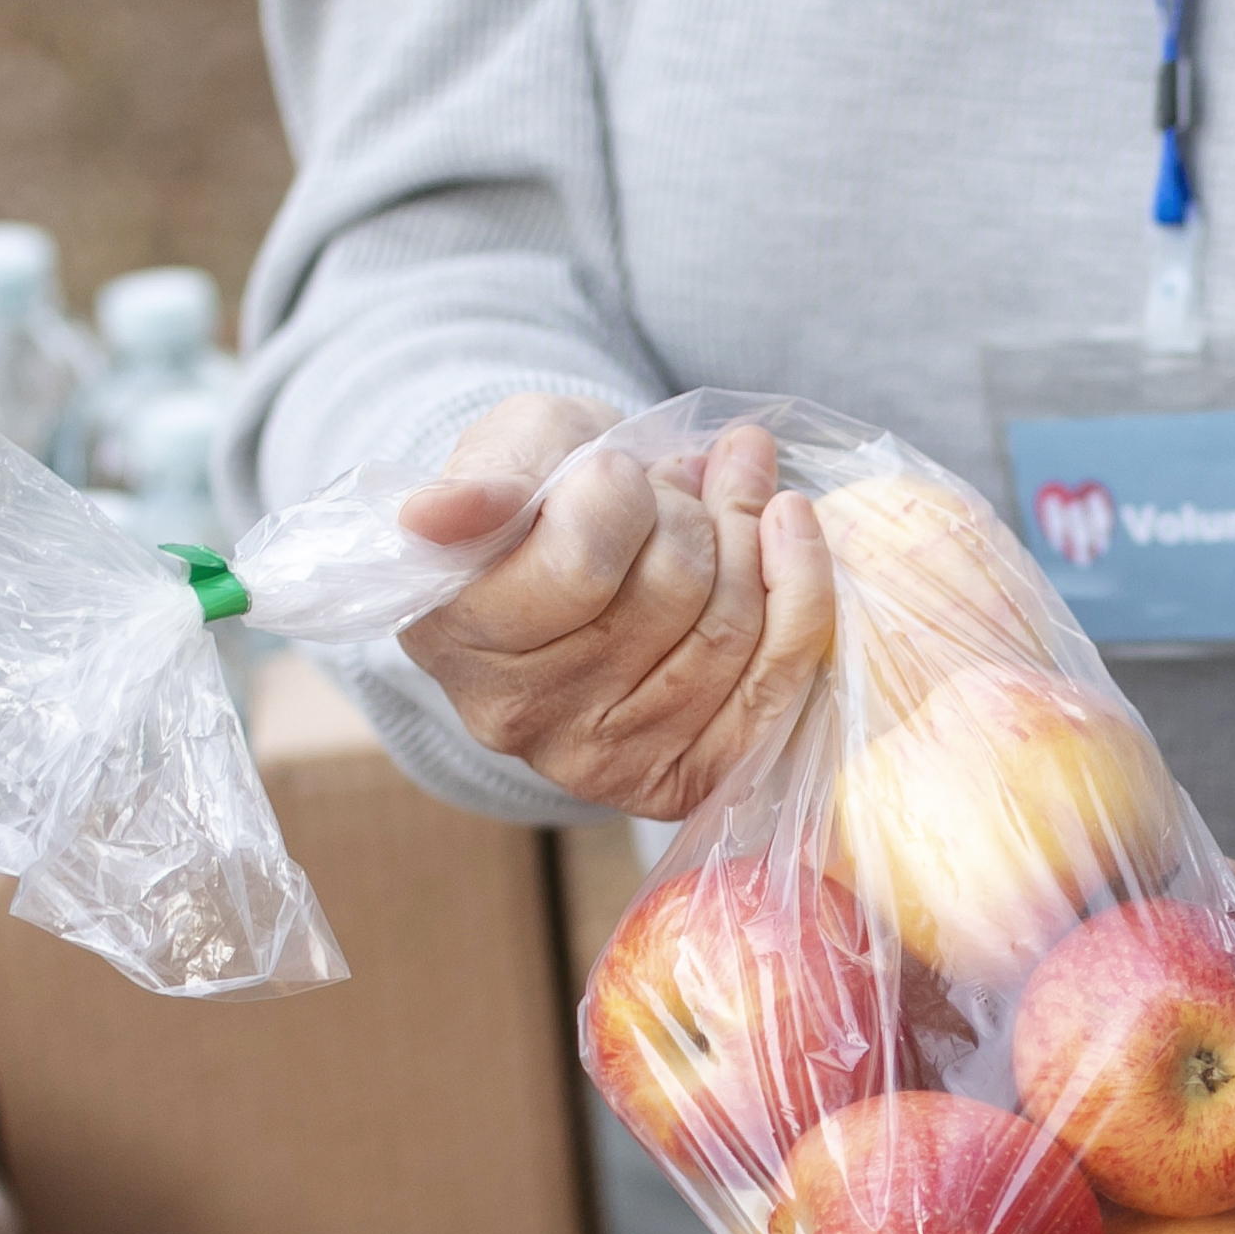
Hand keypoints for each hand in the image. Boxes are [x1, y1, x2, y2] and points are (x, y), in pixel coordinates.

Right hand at [395, 395, 839, 818]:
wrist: (585, 554)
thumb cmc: (543, 491)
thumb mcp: (508, 452)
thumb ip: (484, 479)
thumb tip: (433, 515)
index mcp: (452, 635)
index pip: (580, 563)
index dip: (619, 491)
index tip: (611, 465)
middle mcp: (520, 718)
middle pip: (671, 593)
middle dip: (692, 511)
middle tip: (676, 482)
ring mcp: (604, 764)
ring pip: (731, 630)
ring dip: (749, 536)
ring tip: (726, 491)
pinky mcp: (684, 781)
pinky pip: (777, 685)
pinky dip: (801, 591)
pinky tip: (786, 527)